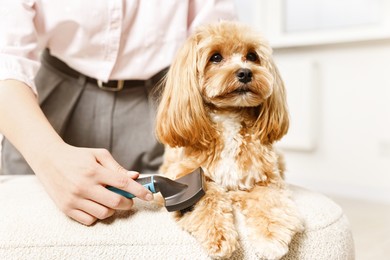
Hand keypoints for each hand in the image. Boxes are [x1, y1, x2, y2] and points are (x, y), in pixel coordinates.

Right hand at [31, 141, 153, 224]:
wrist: (48, 159)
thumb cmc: (77, 156)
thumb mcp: (98, 155)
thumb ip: (117, 167)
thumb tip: (135, 176)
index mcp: (94, 171)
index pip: (123, 183)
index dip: (139, 191)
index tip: (149, 195)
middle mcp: (84, 186)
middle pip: (116, 202)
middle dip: (128, 202)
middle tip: (128, 199)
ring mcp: (75, 199)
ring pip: (104, 213)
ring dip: (112, 209)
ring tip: (109, 199)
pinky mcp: (66, 208)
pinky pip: (89, 220)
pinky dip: (97, 215)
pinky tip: (96, 205)